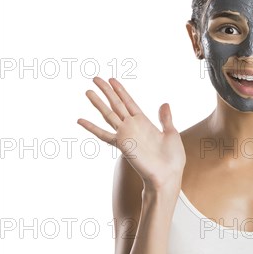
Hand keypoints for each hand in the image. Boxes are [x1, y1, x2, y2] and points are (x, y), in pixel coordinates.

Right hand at [77, 77, 185, 191]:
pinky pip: (104, 135)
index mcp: (144, 122)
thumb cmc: (172, 158)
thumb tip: (164, 103)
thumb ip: (165, 119)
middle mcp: (133, 126)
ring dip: (99, 103)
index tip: (112, 79)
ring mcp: (126, 135)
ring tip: (88, 91)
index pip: (129, 102)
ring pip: (109, 114)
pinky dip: (92, 128)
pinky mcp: (122, 144)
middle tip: (95, 78)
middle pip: (116, 104)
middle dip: (107, 91)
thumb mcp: (171, 133)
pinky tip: (80, 120)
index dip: (121, 91)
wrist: (169, 175)